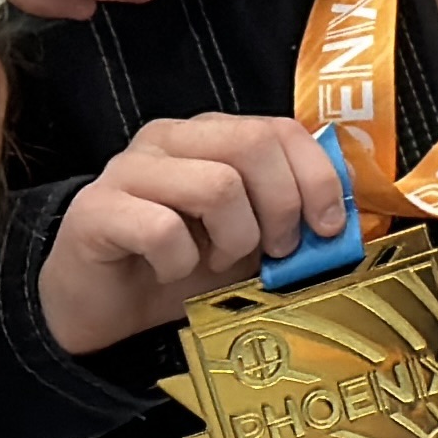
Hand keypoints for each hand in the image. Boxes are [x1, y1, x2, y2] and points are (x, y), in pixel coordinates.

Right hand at [41, 115, 353, 353]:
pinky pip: (163, 229)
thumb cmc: (181, 266)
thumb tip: (341, 221)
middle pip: (253, 145)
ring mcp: (128, 168)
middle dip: (281, 207)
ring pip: (216, 185)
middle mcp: (169, 138)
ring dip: (233, 240)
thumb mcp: (250, 238)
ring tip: (215, 263)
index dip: (317, 177)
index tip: (327, 227)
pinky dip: (180, 263)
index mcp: (211, 134)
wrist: (104, 309)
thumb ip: (290, 216)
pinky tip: (170, 271)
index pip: (280, 129)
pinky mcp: (96, 208)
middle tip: (275, 251)